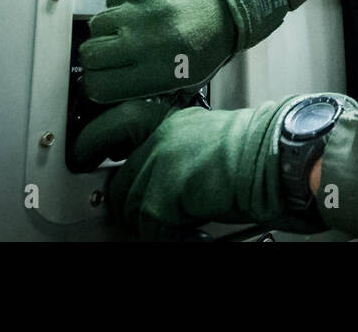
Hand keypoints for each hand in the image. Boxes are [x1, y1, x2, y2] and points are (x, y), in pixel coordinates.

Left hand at [73, 98, 293, 240]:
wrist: (274, 156)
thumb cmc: (256, 149)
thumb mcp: (209, 138)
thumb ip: (178, 149)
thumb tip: (165, 176)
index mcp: (171, 120)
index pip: (117, 127)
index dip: (95, 143)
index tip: (84, 154)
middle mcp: (159, 137)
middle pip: (121, 181)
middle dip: (134, 202)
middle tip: (157, 214)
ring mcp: (157, 164)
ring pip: (132, 207)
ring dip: (154, 222)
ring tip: (184, 223)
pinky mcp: (162, 195)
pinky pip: (152, 228)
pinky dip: (174, 237)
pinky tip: (195, 233)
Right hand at [79, 0, 288, 102]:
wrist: (229, 0)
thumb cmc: (210, 42)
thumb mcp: (187, 80)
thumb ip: (146, 89)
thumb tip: (109, 91)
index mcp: (156, 71)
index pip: (98, 85)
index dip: (96, 86)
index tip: (102, 81)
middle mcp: (143, 41)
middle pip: (89, 55)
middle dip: (96, 59)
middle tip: (110, 56)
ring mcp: (140, 11)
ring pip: (95, 26)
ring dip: (106, 31)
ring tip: (126, 31)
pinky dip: (118, 6)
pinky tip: (136, 11)